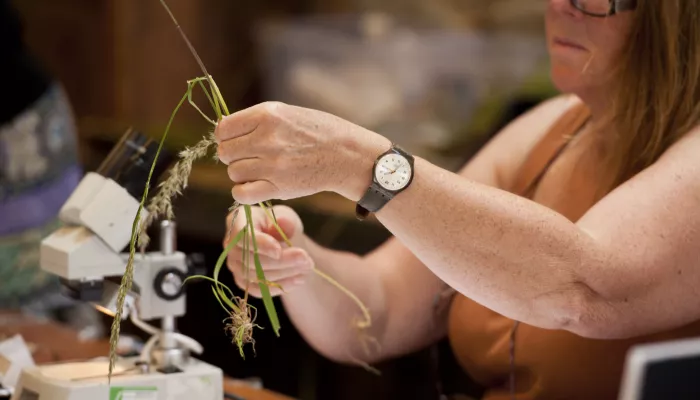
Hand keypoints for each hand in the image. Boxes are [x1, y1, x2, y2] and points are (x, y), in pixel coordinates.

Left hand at [214, 101, 389, 203]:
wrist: (347, 155)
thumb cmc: (319, 132)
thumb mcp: (287, 113)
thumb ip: (256, 121)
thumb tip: (224, 131)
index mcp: (267, 115)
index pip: (223, 129)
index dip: (226, 137)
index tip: (237, 141)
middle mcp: (267, 138)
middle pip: (225, 152)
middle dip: (234, 156)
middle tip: (251, 158)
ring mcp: (272, 164)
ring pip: (233, 173)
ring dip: (242, 174)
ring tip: (260, 170)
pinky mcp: (279, 187)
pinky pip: (242, 194)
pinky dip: (244, 193)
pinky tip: (255, 187)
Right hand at [224, 204, 313, 296]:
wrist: (282, 243)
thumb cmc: (281, 225)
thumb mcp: (287, 217)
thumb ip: (285, 219)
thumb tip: (283, 222)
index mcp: (238, 220)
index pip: (243, 235)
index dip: (260, 245)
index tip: (279, 251)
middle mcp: (230, 244)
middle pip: (252, 259)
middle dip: (282, 261)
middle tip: (306, 259)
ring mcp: (235, 265)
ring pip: (257, 276)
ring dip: (285, 273)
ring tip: (307, 267)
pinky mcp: (243, 282)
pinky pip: (259, 290)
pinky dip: (281, 286)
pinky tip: (299, 279)